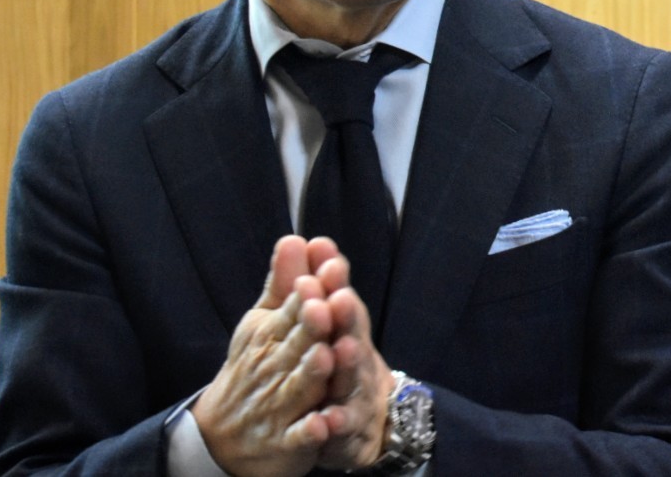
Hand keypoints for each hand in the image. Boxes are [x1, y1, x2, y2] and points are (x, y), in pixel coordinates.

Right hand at [192, 236, 337, 476]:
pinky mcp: (286, 441)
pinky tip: (322, 425)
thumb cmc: (254, 365)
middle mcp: (274, 367)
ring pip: (298, 386)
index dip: (310, 292)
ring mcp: (278, 405)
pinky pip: (298, 436)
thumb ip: (285, 283)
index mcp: (272, 334)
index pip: (294, 308)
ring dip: (311, 372)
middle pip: (297, 344)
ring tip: (326, 356)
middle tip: (326, 306)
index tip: (326, 271)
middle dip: (312, 325)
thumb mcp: (264, 322)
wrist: (222, 434)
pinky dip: (309, 431)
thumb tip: (295, 237)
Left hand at [309, 250, 394, 471]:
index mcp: (344, 330)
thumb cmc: (341, 362)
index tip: (326, 259)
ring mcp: (355, 395)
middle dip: (346, 316)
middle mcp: (355, 358)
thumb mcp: (327, 322)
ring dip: (347, 364)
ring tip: (339, 350)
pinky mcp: (348, 431)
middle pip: (352, 334)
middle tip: (338, 297)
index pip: (341, 300)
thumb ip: (312, 284)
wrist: (366, 421)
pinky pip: (341, 429)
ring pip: (351, 378)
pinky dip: (334, 425)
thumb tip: (303, 239)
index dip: (335, 281)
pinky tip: (324, 421)